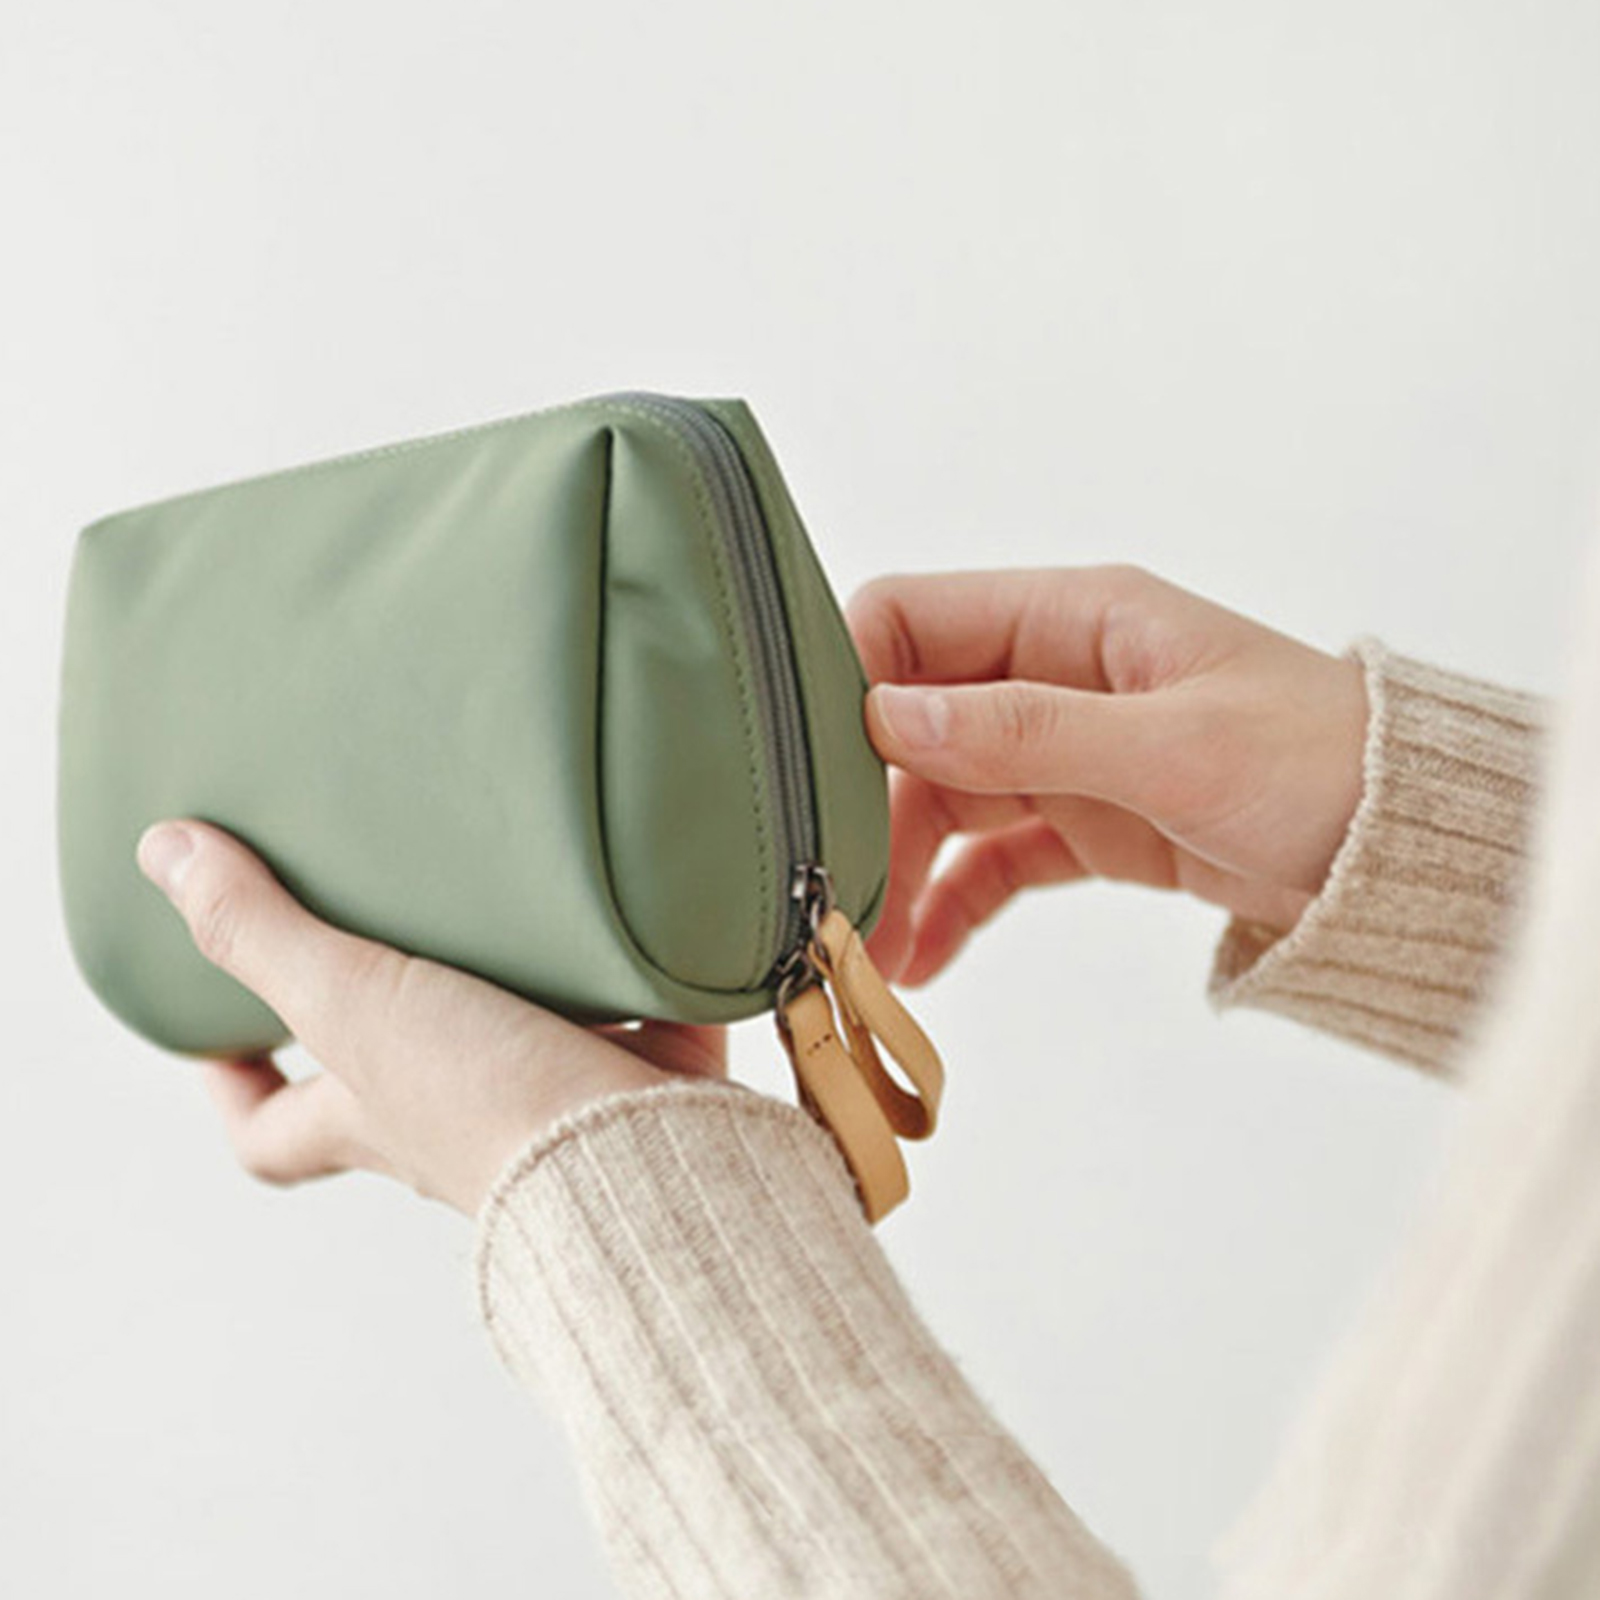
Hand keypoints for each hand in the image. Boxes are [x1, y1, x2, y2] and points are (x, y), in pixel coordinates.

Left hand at [136, 820, 727, 1214]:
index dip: (235, 1088)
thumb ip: (263, 931)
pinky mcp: (637, 1070)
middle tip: (378, 929)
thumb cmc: (485, 1101)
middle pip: (390, 1083)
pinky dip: (621, 971)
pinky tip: (625, 903)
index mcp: (372, 1114)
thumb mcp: (350, 1001)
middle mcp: (452, 1120)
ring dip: (507, 981)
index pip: (273, 1130)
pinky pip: (622, 1015)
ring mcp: (546, 1101)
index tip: (217, 1034)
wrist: (640, 1150)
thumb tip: (161, 853)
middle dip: (380, 1019)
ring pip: (509, 1040)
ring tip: (503, 890)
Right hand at [845, 564, 1368, 985]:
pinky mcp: (1083, 824)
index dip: (849, 676)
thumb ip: (1026, 730)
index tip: (810, 761)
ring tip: (873, 946)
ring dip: (902, 867)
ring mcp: (1063, 754)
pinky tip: (923, 956)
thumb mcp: (1171, 745)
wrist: (1404, 854)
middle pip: (911, 724)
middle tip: (834, 881)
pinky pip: (991, 859)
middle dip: (867, 800)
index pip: (914, 617)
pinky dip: (953, 903)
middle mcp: (1053, 677)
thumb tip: (889, 715)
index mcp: (1072, 620)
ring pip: (942, 799)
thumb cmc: (1318, 763)